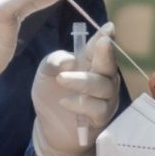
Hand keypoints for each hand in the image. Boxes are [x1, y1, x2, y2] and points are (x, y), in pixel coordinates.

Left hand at [31, 23, 120, 155]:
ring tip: (61, 79)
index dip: (104, 37)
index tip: (109, 27)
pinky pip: (98, 108)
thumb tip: (69, 60)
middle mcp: (103, 78)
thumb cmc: (51, 95)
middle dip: (105, 54)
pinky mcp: (101, 118)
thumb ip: (54, 61)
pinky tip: (65, 101)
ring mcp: (105, 99)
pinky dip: (81, 104)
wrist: (49, 128)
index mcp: (91, 63)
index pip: (99, 48)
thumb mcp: (45, 73)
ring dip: (83, 81)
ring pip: (103, 86)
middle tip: (102, 43)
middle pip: (108, 65)